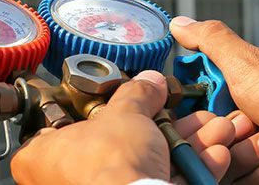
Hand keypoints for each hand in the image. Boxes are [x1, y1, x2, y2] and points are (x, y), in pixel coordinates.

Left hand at [10, 70, 232, 183]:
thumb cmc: (109, 165)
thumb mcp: (124, 114)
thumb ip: (137, 95)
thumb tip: (148, 83)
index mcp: (43, 157)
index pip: (67, 129)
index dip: (103, 115)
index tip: (132, 107)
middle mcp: (66, 181)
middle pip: (121, 148)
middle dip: (165, 128)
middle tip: (185, 116)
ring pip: (150, 167)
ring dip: (189, 146)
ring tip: (213, 129)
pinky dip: (193, 171)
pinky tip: (215, 155)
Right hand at [170, 17, 258, 148]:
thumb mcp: (250, 64)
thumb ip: (212, 42)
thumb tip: (180, 21)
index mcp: (243, 86)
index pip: (197, 99)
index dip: (193, 106)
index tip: (197, 107)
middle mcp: (250, 116)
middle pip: (208, 133)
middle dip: (224, 133)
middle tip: (248, 125)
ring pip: (224, 161)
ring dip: (248, 155)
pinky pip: (244, 183)